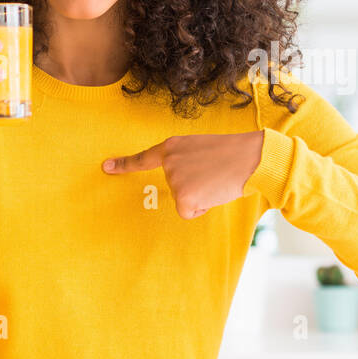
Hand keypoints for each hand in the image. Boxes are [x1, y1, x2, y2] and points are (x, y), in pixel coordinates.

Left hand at [102, 131, 265, 218]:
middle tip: (213, 174)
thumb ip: (186, 162)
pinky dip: (203, 208)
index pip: (144, 158)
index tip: (106, 168)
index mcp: (173, 146)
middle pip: (174, 188)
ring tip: (217, 180)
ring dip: (201, 196)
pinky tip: (214, 192)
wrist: (251, 158)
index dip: (124, 164)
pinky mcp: (183, 197)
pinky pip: (189, 212)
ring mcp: (174, 179)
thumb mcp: (203, 149)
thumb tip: (187, 186)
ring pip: (184, 201)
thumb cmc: (234, 154)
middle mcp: (169, 162)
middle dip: (194, 187)